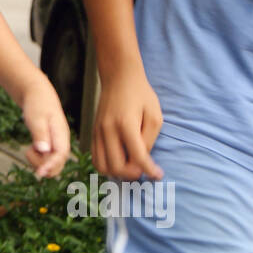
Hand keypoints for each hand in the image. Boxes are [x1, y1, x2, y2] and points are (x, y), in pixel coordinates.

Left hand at [19, 73, 71, 178]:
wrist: (38, 97)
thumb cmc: (37, 105)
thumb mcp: (36, 118)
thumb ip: (40, 134)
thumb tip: (43, 150)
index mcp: (61, 136)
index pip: (60, 156)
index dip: (50, 166)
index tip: (39, 173)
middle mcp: (62, 144)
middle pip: (57, 167)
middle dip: (41, 165)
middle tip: (29, 150)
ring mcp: (57, 148)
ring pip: (50, 167)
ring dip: (37, 162)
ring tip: (30, 147)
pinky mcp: (51, 149)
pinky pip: (45, 163)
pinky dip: (36, 160)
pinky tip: (32, 148)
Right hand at [92, 65, 163, 180]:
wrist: (119, 78)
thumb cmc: (140, 95)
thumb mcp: (154, 115)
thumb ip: (149, 139)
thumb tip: (142, 160)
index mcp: (126, 124)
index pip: (138, 157)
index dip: (150, 170)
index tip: (158, 175)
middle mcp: (108, 130)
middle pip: (117, 166)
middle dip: (133, 174)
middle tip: (143, 170)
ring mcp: (98, 132)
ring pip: (103, 166)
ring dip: (118, 173)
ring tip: (131, 168)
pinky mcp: (93, 133)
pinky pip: (96, 158)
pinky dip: (107, 166)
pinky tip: (119, 162)